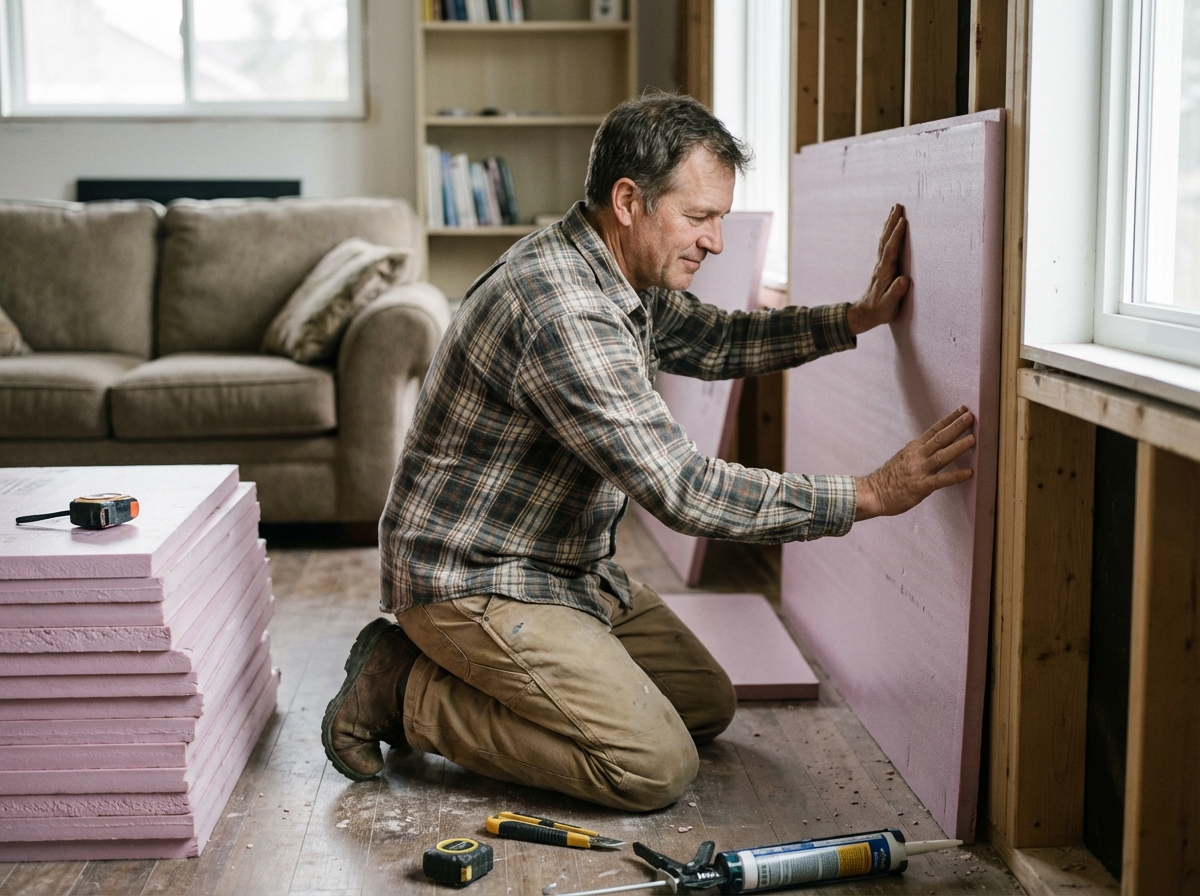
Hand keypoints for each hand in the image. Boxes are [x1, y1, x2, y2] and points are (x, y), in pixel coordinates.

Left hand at [846, 204, 908, 335]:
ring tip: (894, 210)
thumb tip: (904, 280)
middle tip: (898, 205)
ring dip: (890, 224)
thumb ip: (895, 293)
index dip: (897, 235)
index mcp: (884, 273)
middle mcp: (881, 265)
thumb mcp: (888, 306)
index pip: (891, 250)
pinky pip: (886, 245)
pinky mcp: (882, 266)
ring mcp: (880, 265)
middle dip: (892, 222)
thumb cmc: (879, 311)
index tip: (903, 221)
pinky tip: (891, 228)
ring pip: (885, 240)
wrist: (865, 314)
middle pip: (886, 240)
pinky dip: (889, 233)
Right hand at [854, 406, 974, 519]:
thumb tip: (936, 446)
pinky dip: (955, 476)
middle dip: (956, 427)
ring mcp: (919, 470)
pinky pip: (940, 480)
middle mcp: (917, 456)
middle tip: (971, 417)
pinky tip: (969, 473)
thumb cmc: (889, 478)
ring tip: (972, 439)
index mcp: (914, 448)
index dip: (949, 419)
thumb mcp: (903, 457)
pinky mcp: (920, 486)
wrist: (873, 493)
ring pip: (941, 456)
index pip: (934, 430)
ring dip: (958, 447)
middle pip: (939, 438)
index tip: (963, 409)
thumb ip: (920, 452)